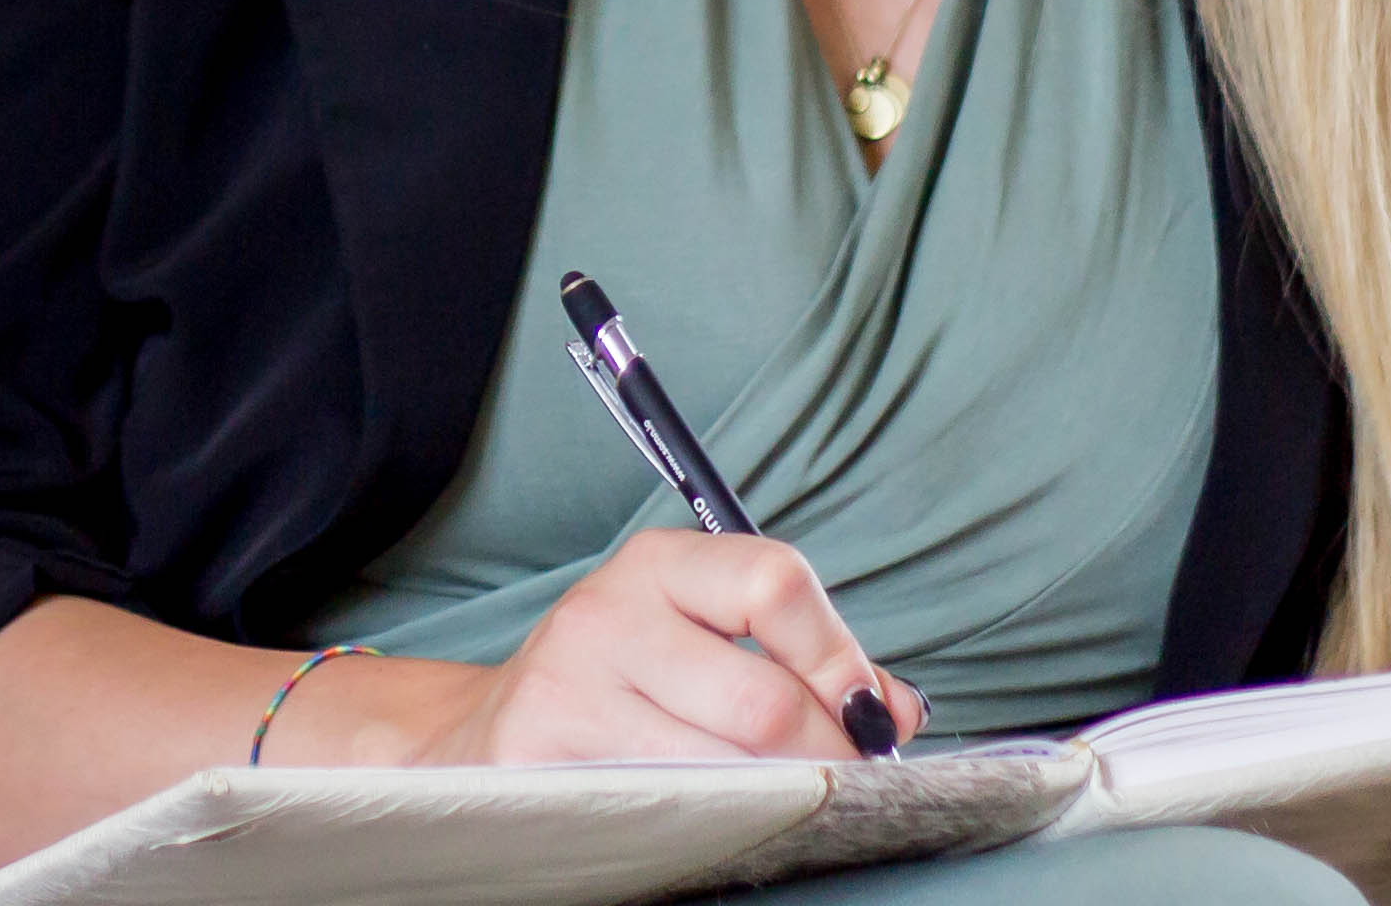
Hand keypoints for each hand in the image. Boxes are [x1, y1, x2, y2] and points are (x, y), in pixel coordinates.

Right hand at [398, 530, 928, 765]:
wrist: (492, 730)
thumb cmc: (626, 684)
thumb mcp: (704, 640)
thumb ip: (806, 664)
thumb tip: (899, 708)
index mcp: (658, 566)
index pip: (774, 582)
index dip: (840, 657)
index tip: (870, 714)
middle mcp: (606, 613)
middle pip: (764, 703)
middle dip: (827, 759)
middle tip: (845, 784)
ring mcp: (568, 688)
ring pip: (724, 772)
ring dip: (775, 802)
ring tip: (783, 803)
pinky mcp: (543, 759)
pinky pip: (667, 809)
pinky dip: (711, 824)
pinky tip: (714, 818)